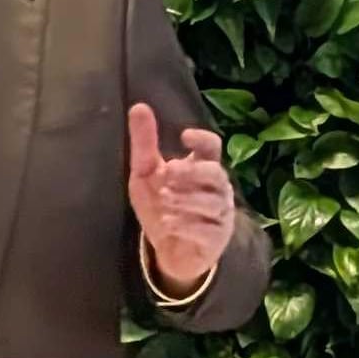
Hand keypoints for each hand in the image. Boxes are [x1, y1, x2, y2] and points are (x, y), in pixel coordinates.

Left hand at [126, 104, 232, 292]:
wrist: (169, 250)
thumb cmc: (162, 206)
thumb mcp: (146, 173)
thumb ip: (145, 143)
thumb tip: (139, 106)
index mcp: (202, 167)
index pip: (212, 147)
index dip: (202, 139)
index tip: (184, 136)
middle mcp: (217, 188)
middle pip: (215, 172)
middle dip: (192, 172)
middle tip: (167, 173)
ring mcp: (219, 213)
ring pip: (212, 202)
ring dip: (185, 200)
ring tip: (164, 200)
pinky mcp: (215, 238)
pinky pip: (206, 229)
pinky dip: (186, 225)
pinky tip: (168, 223)